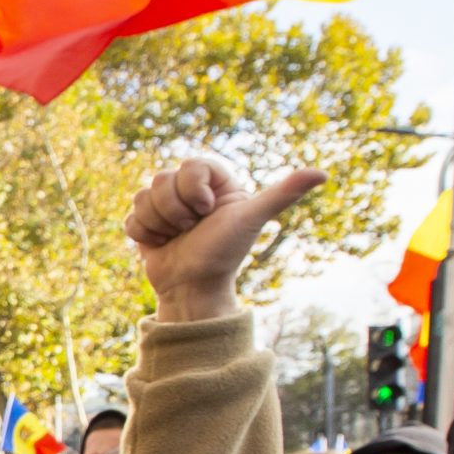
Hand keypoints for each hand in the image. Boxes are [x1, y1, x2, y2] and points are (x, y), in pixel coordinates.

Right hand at [124, 158, 326, 322]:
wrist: (194, 288)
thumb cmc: (225, 254)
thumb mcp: (252, 219)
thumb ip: (283, 194)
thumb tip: (323, 174)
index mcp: (214, 181)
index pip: (190, 164)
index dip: (193, 190)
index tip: (207, 211)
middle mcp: (189, 189)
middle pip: (162, 179)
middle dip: (176, 210)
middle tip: (192, 228)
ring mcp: (165, 206)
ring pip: (143, 195)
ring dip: (159, 224)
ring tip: (177, 238)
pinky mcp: (146, 222)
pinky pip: (130, 216)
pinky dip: (144, 235)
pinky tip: (161, 245)